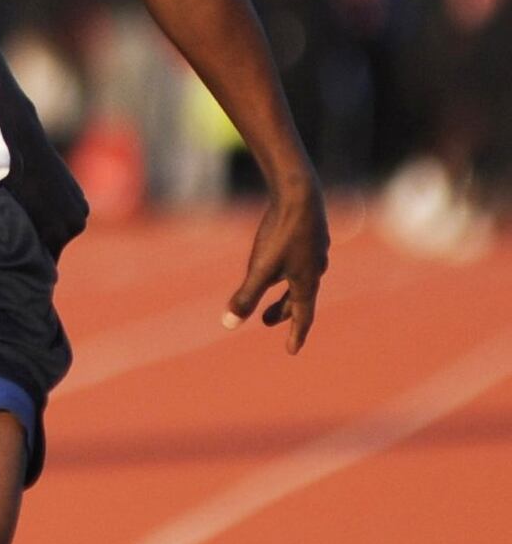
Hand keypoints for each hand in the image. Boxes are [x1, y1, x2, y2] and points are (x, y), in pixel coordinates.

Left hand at [223, 179, 329, 353]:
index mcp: (306, 281)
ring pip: (300, 276)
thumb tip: (228, 325)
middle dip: (283, 311)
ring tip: (271, 289)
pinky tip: (282, 257)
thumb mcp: (260, 268)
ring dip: (285, 289)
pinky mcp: (309, 232)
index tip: (291, 350)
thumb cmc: (281, 232)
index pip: (302, 315)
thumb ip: (246, 296)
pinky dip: (289, 267)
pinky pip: (300, 257)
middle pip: (299, 297)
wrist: (300, 192)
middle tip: (264, 321)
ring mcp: (314, 249)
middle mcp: (315, 268)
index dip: (296, 334)